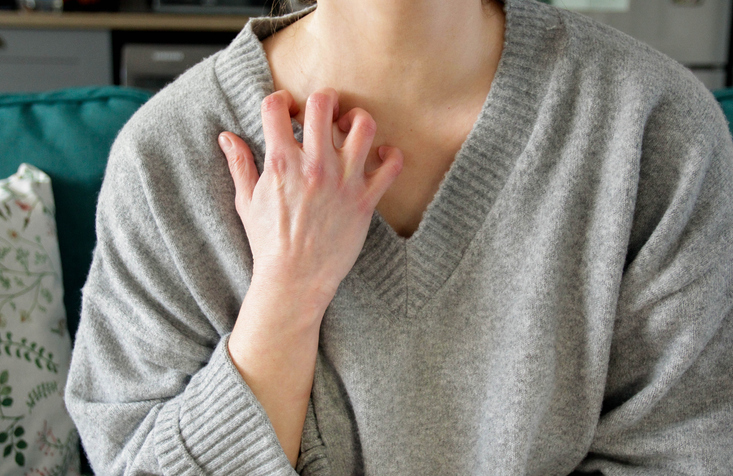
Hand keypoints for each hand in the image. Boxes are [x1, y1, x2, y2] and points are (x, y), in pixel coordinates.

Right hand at [219, 88, 402, 314]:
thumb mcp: (246, 202)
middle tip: (324, 113)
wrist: (294, 279)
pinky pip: (392, 165)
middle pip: (323, 103)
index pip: (276, 106)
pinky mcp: (365, 200)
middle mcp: (314, 166)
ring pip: (363, 126)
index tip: (287, 111)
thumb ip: (239, 164)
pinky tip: (379, 155)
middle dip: (324, 99)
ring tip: (350, 130)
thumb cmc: (269, 243)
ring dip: (357, 120)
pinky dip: (390, 154)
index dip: (281, 100)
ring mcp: (343, 181)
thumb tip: (226, 137)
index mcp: (280, 163)